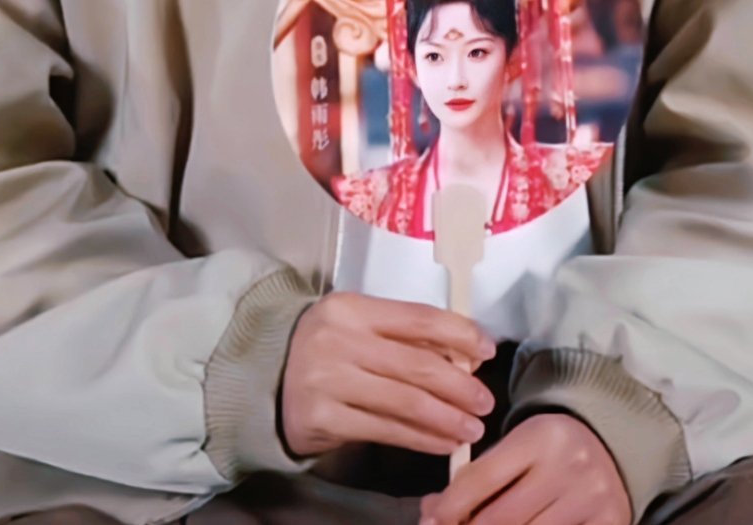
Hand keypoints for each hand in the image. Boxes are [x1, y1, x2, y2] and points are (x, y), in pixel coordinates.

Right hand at [279, 291, 495, 459]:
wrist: (266, 378)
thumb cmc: (326, 348)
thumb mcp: (359, 326)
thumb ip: (403, 336)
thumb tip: (463, 356)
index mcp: (353, 308)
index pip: (418, 318)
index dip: (459, 334)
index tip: (487, 351)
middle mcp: (339, 340)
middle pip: (416, 364)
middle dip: (459, 387)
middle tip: (485, 402)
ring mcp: (328, 380)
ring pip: (405, 402)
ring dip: (446, 419)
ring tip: (471, 430)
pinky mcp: (323, 418)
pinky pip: (385, 430)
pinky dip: (420, 439)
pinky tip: (442, 443)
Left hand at [419, 413, 631, 524]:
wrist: (613, 443)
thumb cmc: (550, 447)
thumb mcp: (516, 446)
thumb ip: (478, 476)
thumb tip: (432, 513)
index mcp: (539, 436)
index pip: (483, 478)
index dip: (451, 505)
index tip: (431, 520)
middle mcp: (569, 467)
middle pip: (503, 519)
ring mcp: (592, 500)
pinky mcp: (611, 522)